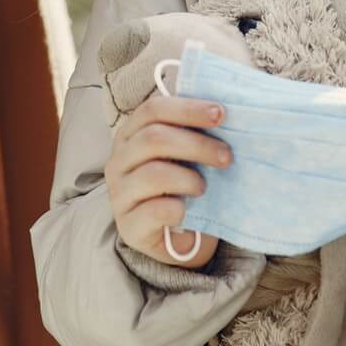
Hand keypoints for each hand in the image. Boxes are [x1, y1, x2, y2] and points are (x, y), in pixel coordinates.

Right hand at [105, 92, 231, 268]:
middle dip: (197, 145)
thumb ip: (194, 132)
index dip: (188, 109)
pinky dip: (179, 209)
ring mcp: (120, 193)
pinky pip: (156, 210)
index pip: (153, 110)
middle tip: (226, 156)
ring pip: (154, 174)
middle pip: (154, 138)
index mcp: (131, 134)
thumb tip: (226, 114)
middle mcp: (119, 160)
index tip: (220, 114)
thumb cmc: (182, 186)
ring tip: (204, 187)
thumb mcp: (185, 155)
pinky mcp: (129, 225)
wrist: (175, 237)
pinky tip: (188, 211)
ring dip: (189, 178)